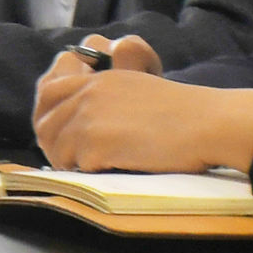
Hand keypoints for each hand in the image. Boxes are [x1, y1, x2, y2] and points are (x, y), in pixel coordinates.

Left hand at [32, 33, 252, 171]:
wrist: (209, 123)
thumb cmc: (184, 112)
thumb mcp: (136, 89)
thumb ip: (105, 96)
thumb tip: (83, 120)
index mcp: (98, 79)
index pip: (49, 90)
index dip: (47, 113)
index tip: (59, 131)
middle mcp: (87, 94)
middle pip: (44, 120)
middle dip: (51, 141)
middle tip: (68, 157)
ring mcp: (88, 117)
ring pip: (54, 144)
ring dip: (66, 160)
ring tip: (87, 169)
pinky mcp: (96, 142)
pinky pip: (74, 163)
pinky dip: (84, 172)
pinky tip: (103, 173)